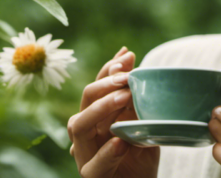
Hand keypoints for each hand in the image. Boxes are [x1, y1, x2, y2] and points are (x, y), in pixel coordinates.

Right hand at [67, 46, 159, 177]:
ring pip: (79, 126)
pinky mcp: (92, 176)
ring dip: (102, 108)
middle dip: (105, 84)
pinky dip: (107, 152)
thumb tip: (127, 54)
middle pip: (85, 100)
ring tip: (125, 97)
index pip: (97, 86)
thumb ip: (133, 96)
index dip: (108, 68)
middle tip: (128, 79)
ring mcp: (85, 155)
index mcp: (97, 117)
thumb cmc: (140, 156)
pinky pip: (93, 165)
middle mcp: (87, 132)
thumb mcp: (142, 122)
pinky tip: (121, 142)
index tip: (128, 56)